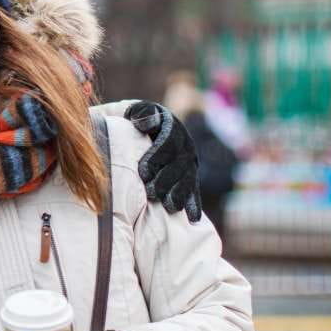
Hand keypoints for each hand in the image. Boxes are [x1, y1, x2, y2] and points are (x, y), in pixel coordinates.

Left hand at [123, 101, 201, 222]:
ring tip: (168, 206)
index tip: (143, 171)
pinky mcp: (190, 177)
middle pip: (179, 165)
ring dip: (179, 194)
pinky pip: (194, 191)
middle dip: (165, 180)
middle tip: (151, 193)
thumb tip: (143, 123)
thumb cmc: (137, 121)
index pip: (168, 142)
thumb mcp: (136, 112)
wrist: (150, 128)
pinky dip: (194, 204)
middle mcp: (184, 145)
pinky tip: (193, 218)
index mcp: (172, 127)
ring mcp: (189, 163)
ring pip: (187, 179)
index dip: (157, 157)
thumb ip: (140, 113)